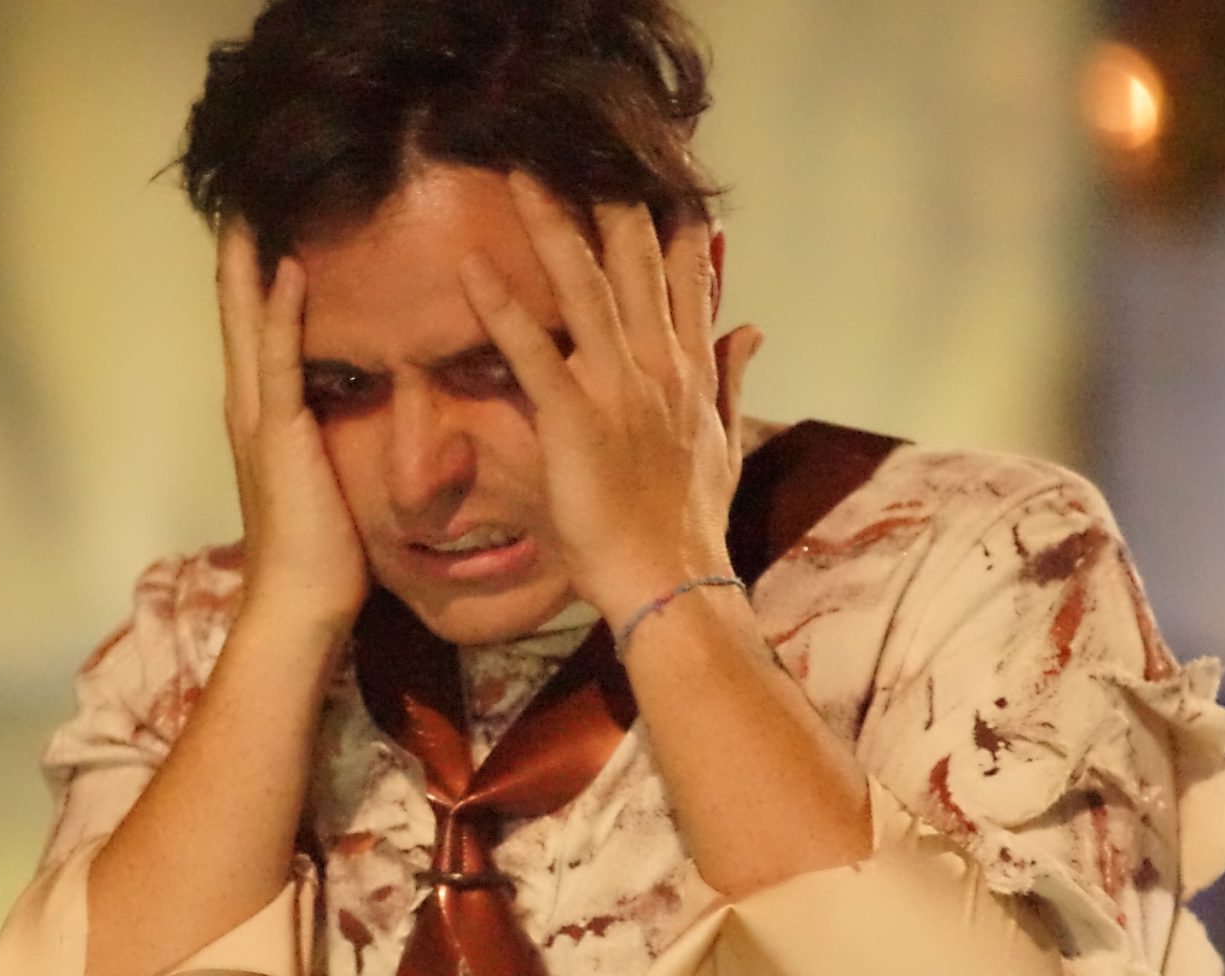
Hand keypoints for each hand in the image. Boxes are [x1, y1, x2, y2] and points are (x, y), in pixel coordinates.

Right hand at [217, 222, 368, 635]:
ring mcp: (258, 417)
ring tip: (250, 207)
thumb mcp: (330, 481)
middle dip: (239, 255)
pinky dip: (281, 310)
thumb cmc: (322, 556)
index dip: (253, 281)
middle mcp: (249, 407)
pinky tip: (288, 267)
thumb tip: (361, 415)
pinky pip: (280, 359)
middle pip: (238, 313)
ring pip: (248, 323)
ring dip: (249, 263)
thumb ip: (334, 442)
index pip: (255, 332)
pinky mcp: (279, 433)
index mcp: (262, 417)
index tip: (260, 229)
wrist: (300, 604)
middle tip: (240, 195)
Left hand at [456, 176, 764, 623]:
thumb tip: (752, 328)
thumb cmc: (690, 524)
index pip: (684, 276)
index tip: (653, 171)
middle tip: (573, 144)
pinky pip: (533, 352)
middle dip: (606, 199)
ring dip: (550, 228)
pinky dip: (502, 309)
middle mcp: (659, 366)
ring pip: (584, 289)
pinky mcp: (577, 419)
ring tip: (519, 177)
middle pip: (635, 263)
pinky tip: (472, 269)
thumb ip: (733, 378)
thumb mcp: (724, 443)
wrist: (673, 582)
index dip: (668, 219)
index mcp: (688, 370)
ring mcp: (619, 389)